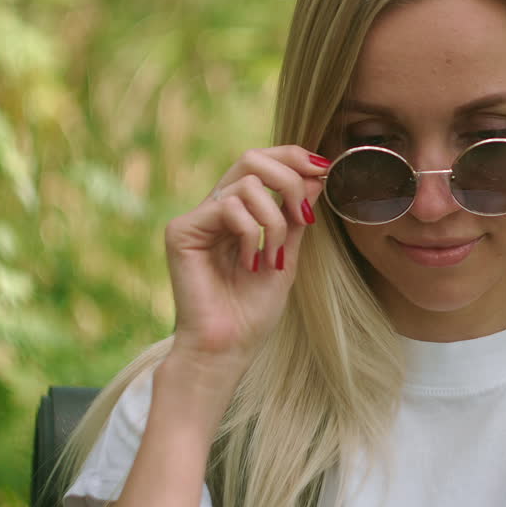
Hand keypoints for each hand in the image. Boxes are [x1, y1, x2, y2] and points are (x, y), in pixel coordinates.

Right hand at [163, 146, 329, 366]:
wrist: (228, 348)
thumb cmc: (253, 311)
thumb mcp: (287, 256)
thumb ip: (296, 215)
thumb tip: (316, 175)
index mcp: (237, 212)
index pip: (261, 164)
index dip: (293, 157)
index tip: (324, 170)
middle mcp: (214, 209)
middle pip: (251, 158)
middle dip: (288, 179)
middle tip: (303, 215)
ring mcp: (196, 218)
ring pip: (246, 184)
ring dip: (274, 221)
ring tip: (272, 258)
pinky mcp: (181, 231)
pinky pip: (228, 207)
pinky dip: (251, 234)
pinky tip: (249, 263)